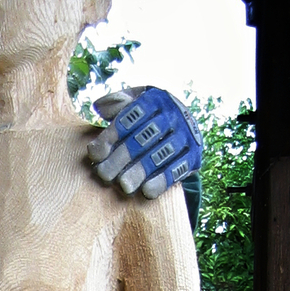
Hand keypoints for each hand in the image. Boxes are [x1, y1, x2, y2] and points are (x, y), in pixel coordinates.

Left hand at [87, 87, 202, 198]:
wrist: (182, 125)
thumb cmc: (146, 116)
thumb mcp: (133, 102)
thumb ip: (116, 104)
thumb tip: (100, 106)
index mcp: (156, 99)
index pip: (132, 115)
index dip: (113, 134)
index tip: (95, 153)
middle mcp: (174, 114)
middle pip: (146, 136)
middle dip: (123, 156)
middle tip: (104, 174)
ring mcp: (186, 135)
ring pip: (162, 154)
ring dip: (141, 171)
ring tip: (124, 186)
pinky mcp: (194, 155)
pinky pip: (178, 169)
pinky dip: (163, 180)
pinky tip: (146, 191)